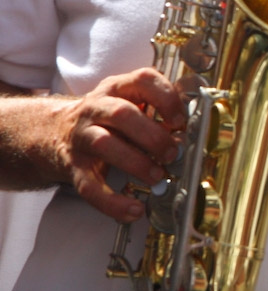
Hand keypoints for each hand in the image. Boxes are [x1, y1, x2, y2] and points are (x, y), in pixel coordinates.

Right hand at [53, 68, 184, 222]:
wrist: (53, 132)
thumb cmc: (107, 120)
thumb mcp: (131, 104)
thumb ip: (159, 112)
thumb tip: (192, 130)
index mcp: (118, 88)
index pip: (142, 80)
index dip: (165, 98)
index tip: (180, 120)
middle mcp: (96, 108)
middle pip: (122, 114)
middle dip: (152, 135)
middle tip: (172, 153)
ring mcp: (82, 136)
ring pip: (105, 144)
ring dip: (136, 163)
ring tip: (157, 177)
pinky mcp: (73, 166)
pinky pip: (89, 186)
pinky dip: (113, 202)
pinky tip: (134, 210)